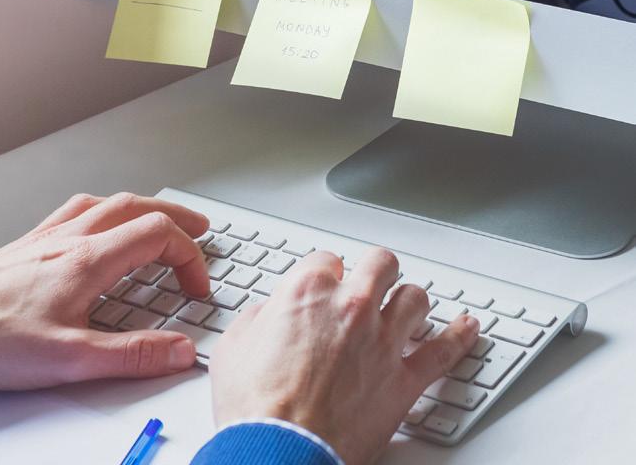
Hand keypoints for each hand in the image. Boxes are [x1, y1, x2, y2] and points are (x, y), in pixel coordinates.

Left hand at [0, 191, 209, 388]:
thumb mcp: (70, 360)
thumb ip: (130, 355)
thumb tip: (179, 351)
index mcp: (86, 260)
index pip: (156, 234)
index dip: (189, 256)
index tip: (197, 288)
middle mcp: (69, 238)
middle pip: (136, 206)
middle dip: (175, 217)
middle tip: (201, 230)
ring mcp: (47, 236)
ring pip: (106, 202)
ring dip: (142, 207)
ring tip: (159, 220)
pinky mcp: (29, 243)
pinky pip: (77, 209)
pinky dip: (104, 209)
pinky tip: (99, 223)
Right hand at [209, 248, 479, 464]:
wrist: (281, 451)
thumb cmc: (256, 406)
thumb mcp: (236, 345)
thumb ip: (259, 318)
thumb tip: (269, 315)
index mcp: (307, 290)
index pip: (326, 258)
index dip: (324, 273)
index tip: (324, 285)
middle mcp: (351, 306)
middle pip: (380, 264)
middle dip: (375, 271)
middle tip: (371, 281)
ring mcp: (383, 342)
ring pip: (415, 299)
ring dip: (409, 300)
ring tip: (406, 305)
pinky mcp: (404, 380)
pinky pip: (445, 351)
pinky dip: (460, 336)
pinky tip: (468, 328)